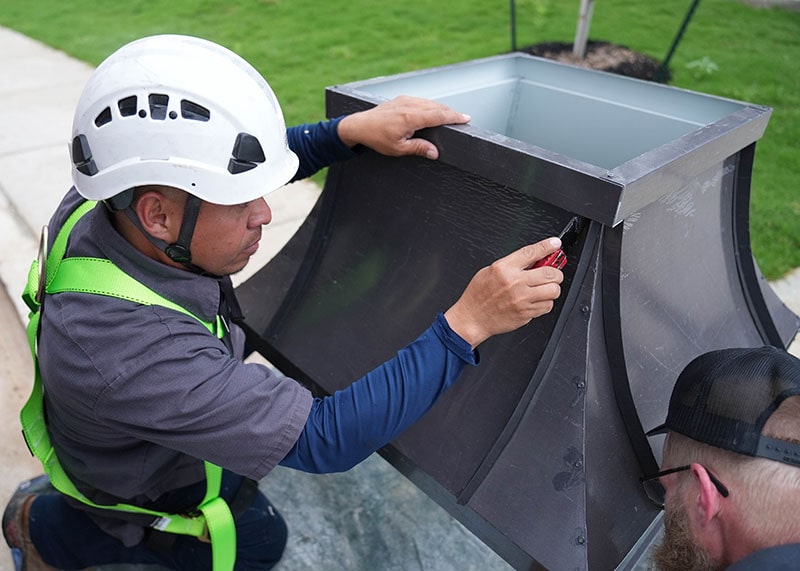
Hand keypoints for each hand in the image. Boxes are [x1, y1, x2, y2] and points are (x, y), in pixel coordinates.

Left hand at [337, 95, 469, 159]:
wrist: (359, 125)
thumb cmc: (376, 137)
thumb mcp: (398, 148)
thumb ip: (418, 148)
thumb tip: (434, 152)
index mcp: (411, 117)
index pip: (439, 115)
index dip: (454, 116)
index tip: (466, 118)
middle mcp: (409, 105)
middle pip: (437, 107)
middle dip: (451, 112)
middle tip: (462, 118)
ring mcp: (405, 100)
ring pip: (429, 102)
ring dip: (441, 108)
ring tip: (450, 116)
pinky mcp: (401, 99)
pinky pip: (421, 100)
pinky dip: (430, 105)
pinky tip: (433, 111)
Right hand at [444, 238, 563, 348]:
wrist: (472, 319)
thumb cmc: (478, 295)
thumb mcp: (489, 271)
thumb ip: (512, 264)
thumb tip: (533, 259)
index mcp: (504, 268)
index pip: (531, 252)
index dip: (547, 246)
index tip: (555, 244)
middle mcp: (515, 283)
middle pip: (550, 273)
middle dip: (555, 272)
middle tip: (552, 273)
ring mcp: (522, 299)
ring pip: (553, 290)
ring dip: (552, 289)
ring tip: (543, 288)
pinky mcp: (526, 313)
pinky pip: (547, 306)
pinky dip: (545, 303)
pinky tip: (536, 301)